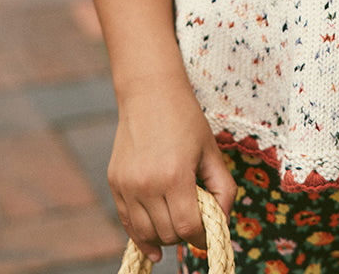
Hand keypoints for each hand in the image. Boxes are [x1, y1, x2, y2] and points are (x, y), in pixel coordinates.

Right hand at [108, 77, 236, 263]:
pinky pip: (127, 222)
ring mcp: (127, 185)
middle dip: (185, 235)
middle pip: (168, 233)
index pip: (188, 227)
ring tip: (177, 227)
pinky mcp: (115, 183)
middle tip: (195, 223)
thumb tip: (222, 221)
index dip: (202, 237)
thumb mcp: (211, 150)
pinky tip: (154, 246)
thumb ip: (223, 188)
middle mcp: (147, 184)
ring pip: (146, 233)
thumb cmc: (185, 118)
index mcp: (175, 175)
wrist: (150, 92)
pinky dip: (141, 236)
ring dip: (164, 237)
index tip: (209, 234)